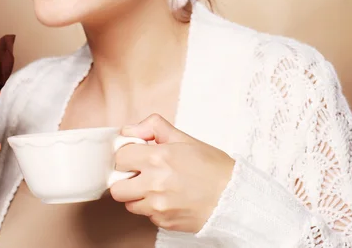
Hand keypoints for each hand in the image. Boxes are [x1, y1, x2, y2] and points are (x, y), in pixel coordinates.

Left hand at [110, 114, 234, 232]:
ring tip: (157, 187)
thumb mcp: (185, 138)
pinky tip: (169, 198)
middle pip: (116, 187)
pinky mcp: (164, 222)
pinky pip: (147, 216)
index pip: (120, 157)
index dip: (127, 155)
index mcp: (158, 158)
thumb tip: (129, 130)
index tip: (135, 156)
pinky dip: (153, 208)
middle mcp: (154, 183)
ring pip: (129, 204)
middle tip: (140, 173)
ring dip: (138, 195)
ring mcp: (158, 206)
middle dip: (126, 179)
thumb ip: (153, 127)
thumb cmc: (213, 167)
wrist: (234, 197)